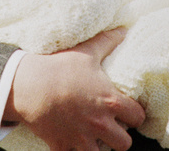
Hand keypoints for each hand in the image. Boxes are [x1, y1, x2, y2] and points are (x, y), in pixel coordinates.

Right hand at [4, 27, 144, 150]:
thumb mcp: (87, 52)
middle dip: (120, 136)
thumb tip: (123, 30)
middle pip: (124, 144)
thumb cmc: (60, 68)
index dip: (136, 115)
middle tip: (111, 127)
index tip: (129, 112)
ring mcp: (80, 138)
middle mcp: (99, 124)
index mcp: (110, 101)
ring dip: (99, 147)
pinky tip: (72, 142)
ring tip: (93, 136)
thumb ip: (108, 41)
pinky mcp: (62, 146)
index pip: (138, 118)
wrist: (29, 85)